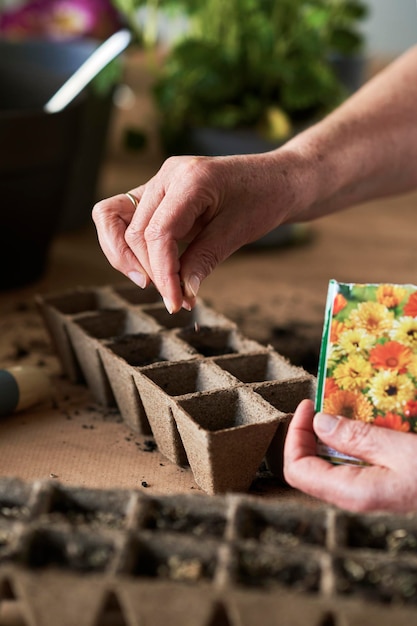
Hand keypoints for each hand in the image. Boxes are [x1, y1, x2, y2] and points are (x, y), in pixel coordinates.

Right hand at [92, 152, 299, 312]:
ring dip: (130, 259)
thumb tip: (181, 293)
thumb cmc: (263, 199)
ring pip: (117, 222)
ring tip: (159, 285)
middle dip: (151, 271)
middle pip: (134, 232)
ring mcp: (159, 182)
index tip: (175, 303)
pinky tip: (155, 269)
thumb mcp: (237, 232)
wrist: (276, 180)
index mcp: (190, 179)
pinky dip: (133, 247)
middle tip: (177, 298)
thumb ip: (204, 260)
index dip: (162, 273)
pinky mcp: (157, 194)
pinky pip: (125, 219)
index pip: (157, 232)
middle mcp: (167, 175)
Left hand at [284, 399, 416, 512]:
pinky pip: (349, 468)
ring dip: (326, 438)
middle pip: (307, 468)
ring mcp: (365, 497)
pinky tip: (360, 428)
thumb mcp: (403, 449)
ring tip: (338, 412)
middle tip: (318, 406)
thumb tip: (319, 423)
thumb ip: (359, 437)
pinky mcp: (377, 490)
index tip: (307, 406)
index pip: (297, 469)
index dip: (294, 435)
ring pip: (327, 468)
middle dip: (306, 434)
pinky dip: (347, 446)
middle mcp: (352, 500)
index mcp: (352, 493)